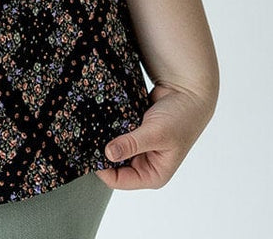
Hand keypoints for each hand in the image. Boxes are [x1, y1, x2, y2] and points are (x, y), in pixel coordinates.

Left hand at [96, 82, 215, 189]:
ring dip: (103, 137)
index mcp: (153, 174)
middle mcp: (144, 163)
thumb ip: (131, 144)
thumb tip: (108, 153)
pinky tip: (99, 117)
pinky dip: (108, 126)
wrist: (187, 93)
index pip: (119, 180)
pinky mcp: (133, 131)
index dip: (102, 169)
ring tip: (90, 127)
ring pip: (112, 146)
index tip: (88, 152)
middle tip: (85, 138)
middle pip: (113, 164)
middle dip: (100, 152)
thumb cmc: (181, 118)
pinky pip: (115, 131)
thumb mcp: (156, 134)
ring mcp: (138, 146)